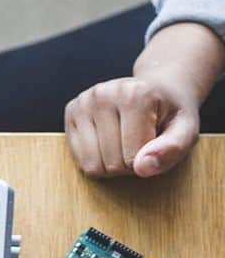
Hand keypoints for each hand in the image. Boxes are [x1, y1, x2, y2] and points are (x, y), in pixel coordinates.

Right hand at [64, 22, 223, 177]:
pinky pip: (78, 158)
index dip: (147, 162)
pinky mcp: (71, 110)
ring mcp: (83, 101)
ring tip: (123, 145)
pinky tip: (107, 143)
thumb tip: (142, 168)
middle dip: (128, 165)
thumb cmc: (169, 114)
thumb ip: (172, 150)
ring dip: (110, 165)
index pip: (133, 156)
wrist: (156, 89)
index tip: (155, 145)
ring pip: (92, 164)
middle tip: (140, 146)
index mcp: (135, 94)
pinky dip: (94, 159)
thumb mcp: (186, 131)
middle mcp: (103, 93)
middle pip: (111, 162)